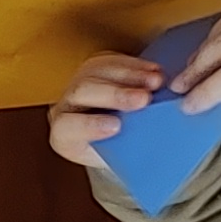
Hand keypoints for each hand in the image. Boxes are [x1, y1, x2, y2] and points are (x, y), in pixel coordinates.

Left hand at [50, 52, 162, 170]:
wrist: (113, 138)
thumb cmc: (116, 153)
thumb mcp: (117, 161)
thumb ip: (124, 155)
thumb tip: (151, 154)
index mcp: (64, 136)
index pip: (67, 127)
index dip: (90, 126)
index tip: (117, 126)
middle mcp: (66, 106)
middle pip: (83, 92)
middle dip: (116, 94)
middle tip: (144, 99)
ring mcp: (79, 81)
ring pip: (100, 71)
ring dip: (132, 75)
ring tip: (156, 82)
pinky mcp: (96, 66)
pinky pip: (113, 60)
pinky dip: (136, 66)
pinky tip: (155, 72)